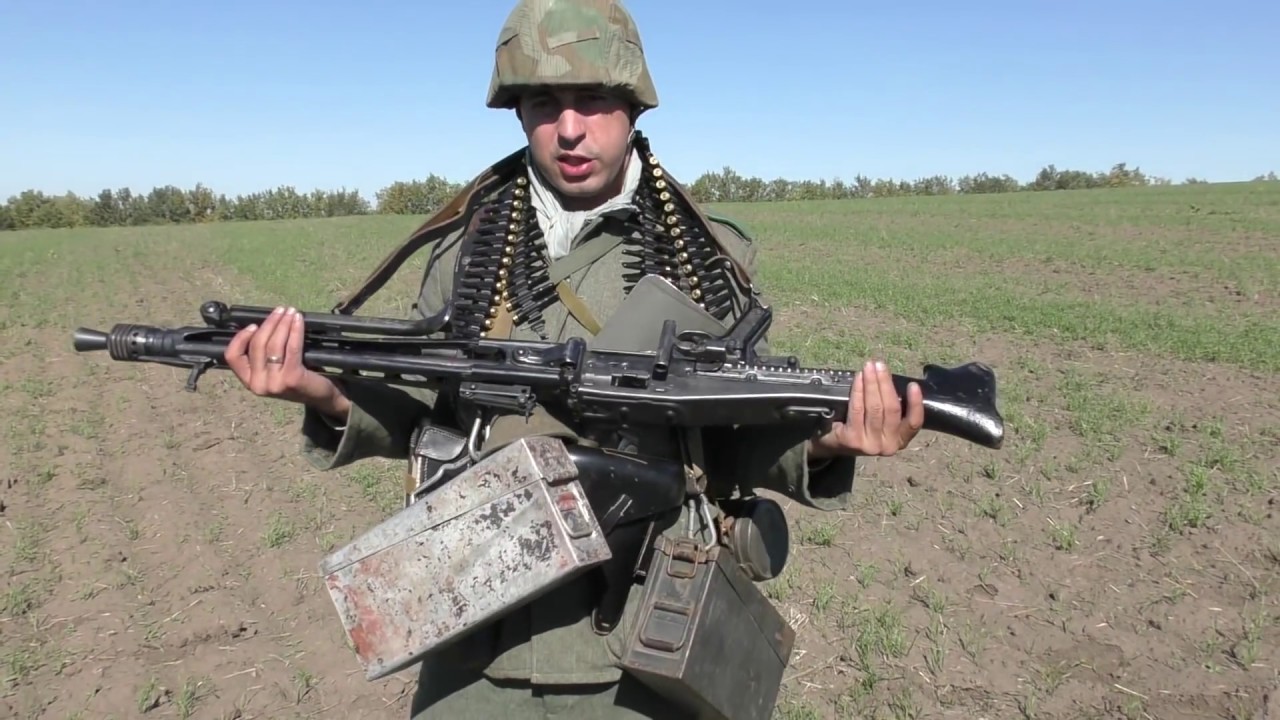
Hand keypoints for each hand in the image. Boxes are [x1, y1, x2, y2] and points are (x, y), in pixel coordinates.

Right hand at [223, 306, 350, 419]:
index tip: (253, 325)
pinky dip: (295, 330)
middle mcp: (258, 384)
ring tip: (290, 312)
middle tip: (280, 310)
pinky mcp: (292, 378)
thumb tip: (263, 324)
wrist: (320, 397)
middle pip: (257, 345)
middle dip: (269, 323)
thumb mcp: (273, 370)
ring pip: (274, 344)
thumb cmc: (295, 378)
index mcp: (249, 381)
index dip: (240, 337)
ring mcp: (275, 383)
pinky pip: (291, 348)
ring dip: (283, 323)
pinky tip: (298, 320)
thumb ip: (262, 355)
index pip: (232, 357)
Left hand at [809, 360, 923, 458]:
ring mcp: (870, 445)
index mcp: (900, 440)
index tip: (913, 385)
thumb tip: (890, 379)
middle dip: (886, 384)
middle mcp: (888, 446)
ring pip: (874, 408)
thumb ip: (888, 407)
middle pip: (891, 409)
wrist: (832, 444)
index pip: (914, 423)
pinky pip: (857, 410)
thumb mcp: (880, 421)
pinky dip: (858, 391)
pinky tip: (859, 379)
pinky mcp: (852, 440)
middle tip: (880, 365)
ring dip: (872, 384)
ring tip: (869, 368)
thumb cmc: (860, 426)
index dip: (916, 404)